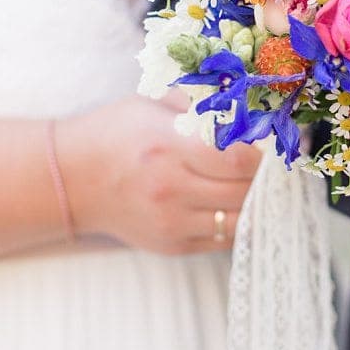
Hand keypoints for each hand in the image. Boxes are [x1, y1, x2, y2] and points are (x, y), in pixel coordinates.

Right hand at [56, 92, 260, 254]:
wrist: (72, 178)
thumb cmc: (117, 132)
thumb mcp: (154, 105)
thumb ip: (203, 106)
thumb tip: (252, 105)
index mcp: (168, 147)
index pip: (239, 158)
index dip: (266, 154)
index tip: (276, 145)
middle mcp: (170, 189)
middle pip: (245, 191)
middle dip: (267, 178)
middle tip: (278, 166)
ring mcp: (171, 222)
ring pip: (240, 220)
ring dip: (257, 202)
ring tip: (261, 184)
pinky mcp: (172, 245)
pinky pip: (224, 239)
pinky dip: (237, 221)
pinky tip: (236, 202)